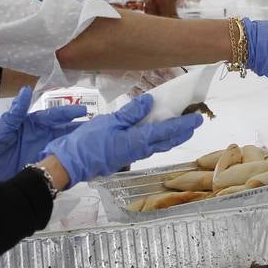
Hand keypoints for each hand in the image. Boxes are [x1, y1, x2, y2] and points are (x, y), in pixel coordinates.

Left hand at [0, 88, 87, 197]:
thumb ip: (12, 117)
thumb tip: (26, 92)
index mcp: (24, 126)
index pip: (49, 117)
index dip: (67, 114)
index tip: (83, 112)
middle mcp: (33, 139)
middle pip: (60, 132)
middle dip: (78, 130)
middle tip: (98, 129)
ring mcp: (34, 155)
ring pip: (59, 149)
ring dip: (75, 147)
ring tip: (94, 146)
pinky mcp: (32, 170)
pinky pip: (52, 166)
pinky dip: (65, 166)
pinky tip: (78, 166)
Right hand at [42, 95, 202, 184]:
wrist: (70, 165)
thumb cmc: (87, 143)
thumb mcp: (108, 122)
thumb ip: (130, 113)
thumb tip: (149, 102)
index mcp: (137, 141)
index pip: (166, 131)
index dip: (183, 125)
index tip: (197, 118)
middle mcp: (139, 151)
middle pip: (166, 141)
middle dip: (182, 132)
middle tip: (194, 121)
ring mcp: (131, 155)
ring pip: (157, 145)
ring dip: (170, 136)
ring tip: (179, 126)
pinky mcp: (123, 156)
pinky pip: (146, 147)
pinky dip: (156, 139)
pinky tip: (154, 133)